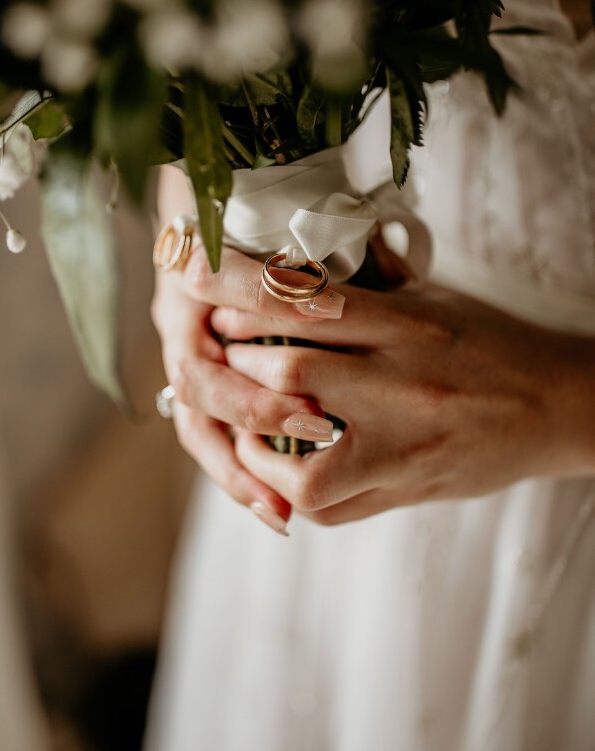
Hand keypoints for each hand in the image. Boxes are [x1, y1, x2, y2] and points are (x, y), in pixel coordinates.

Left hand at [169, 246, 594, 525]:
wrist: (555, 405)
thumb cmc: (489, 343)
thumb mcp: (432, 297)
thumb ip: (369, 280)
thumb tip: (306, 250)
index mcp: (406, 325)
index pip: (306, 301)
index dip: (240, 291)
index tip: (201, 281)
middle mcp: (402, 384)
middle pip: (292, 370)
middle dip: (238, 358)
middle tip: (214, 346)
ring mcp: (403, 445)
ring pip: (302, 462)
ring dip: (255, 440)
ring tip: (241, 415)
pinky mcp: (406, 488)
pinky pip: (329, 507)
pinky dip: (288, 489)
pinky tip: (278, 464)